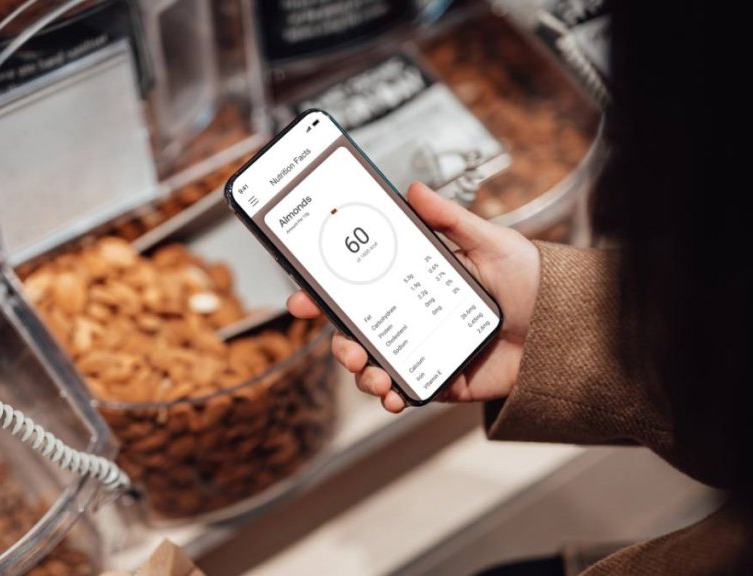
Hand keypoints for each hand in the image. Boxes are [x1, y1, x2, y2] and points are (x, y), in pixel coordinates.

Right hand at [287, 183, 539, 412]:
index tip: (302, 296)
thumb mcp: (490, 241)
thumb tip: (413, 190)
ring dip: (359, 371)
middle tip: (343, 343)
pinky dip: (388, 395)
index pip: (359, 285)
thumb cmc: (531, 281)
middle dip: (337, 341)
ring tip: (369, 371)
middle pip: (356, 330)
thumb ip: (451, 219)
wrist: (566, 329)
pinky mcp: (439, 380)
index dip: (325, 292)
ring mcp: (422, 350)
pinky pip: (402, 390)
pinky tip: (390, 393)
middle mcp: (412, 316)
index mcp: (414, 282)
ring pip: (371, 363)